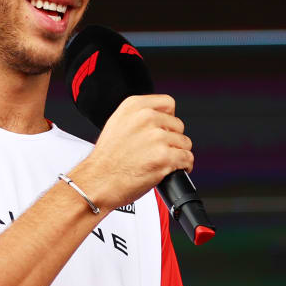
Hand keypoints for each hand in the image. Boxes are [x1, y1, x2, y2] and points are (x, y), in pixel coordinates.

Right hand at [71, 95, 193, 210]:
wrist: (97, 182)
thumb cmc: (105, 160)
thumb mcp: (116, 124)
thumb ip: (138, 117)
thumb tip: (158, 119)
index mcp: (134, 106)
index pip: (168, 103)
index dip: (168, 119)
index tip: (164, 129)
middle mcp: (146, 118)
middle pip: (178, 125)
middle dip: (172, 139)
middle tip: (159, 150)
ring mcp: (157, 138)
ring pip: (184, 143)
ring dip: (178, 154)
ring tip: (162, 161)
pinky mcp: (165, 157)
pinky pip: (187, 158)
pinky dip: (184, 166)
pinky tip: (171, 169)